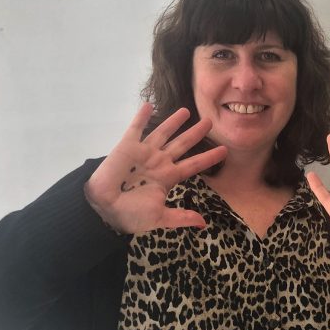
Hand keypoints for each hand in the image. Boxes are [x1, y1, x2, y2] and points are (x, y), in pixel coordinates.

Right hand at [84, 104, 226, 233]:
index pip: (193, 164)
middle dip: (196, 133)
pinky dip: (142, 117)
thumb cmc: (131, 214)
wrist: (104, 209)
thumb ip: (181, 217)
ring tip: (187, 111)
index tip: (225, 151)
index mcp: (168, 177)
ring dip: (174, 121)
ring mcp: (144, 152)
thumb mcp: (160, 217)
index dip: (208, 157)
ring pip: (163, 133)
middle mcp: (159, 162)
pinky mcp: (128, 146)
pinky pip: (136, 128)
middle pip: (182, 144)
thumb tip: (204, 224)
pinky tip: (149, 105)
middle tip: (210, 121)